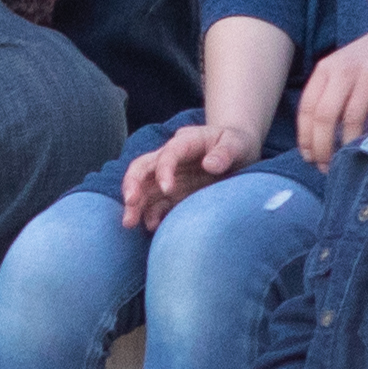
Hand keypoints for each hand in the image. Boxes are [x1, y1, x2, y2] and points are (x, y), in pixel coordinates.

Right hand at [119, 119, 253, 231]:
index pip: (168, 153)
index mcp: (186, 142)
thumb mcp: (237, 143)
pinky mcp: (173, 194)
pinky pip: (156, 203)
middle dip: (133, 184)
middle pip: (143, 167)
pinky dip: (150, 214)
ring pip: (143, 187)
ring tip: (129, 223)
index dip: (164, 170)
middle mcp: (171, 158)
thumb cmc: (236, 145)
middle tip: (130, 203)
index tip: (167, 189)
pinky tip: (151, 226)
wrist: (237, 153)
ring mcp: (169, 176)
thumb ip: (225, 152)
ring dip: (134, 204)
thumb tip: (209, 164)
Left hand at [290, 29, 367, 157]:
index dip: (306, 136)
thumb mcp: (339, 70)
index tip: (309, 156)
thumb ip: (326, 95)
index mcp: (326, 69)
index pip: (308, 108)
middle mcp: (345, 70)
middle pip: (326, 115)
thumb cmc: (365, 61)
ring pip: (352, 118)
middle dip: (323, 146)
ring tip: (347, 158)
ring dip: (347, 144)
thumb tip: (313, 138)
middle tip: (326, 166)